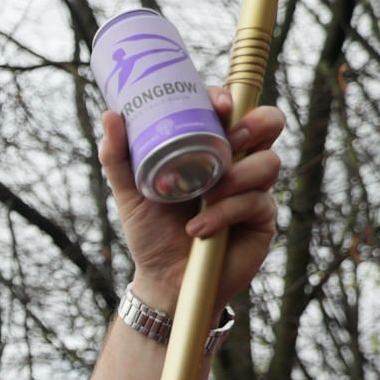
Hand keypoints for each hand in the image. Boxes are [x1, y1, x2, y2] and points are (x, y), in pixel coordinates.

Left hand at [101, 90, 284, 313]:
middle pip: (268, 124)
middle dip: (255, 125)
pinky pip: (255, 202)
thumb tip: (111, 115)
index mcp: (210, 147)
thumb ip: (118, 156)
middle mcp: (238, 162)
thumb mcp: (130, 192)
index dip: (232, 98)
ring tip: (207, 194)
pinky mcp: (262, 218)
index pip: (232, 109)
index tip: (219, 105)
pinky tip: (198, 229)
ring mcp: (254, 189)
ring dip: (238, 175)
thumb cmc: (151, 232)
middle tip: (230, 140)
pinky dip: (223, 214)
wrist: (164, 280)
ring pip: (269, 162)